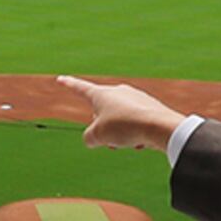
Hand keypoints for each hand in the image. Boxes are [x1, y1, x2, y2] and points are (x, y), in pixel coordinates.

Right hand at [59, 75, 187, 153]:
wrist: (159, 126)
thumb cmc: (125, 126)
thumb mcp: (97, 136)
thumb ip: (89, 137)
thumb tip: (93, 139)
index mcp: (101, 94)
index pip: (80, 88)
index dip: (69, 85)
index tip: (61, 79)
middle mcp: (118, 92)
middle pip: (101, 114)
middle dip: (103, 130)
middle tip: (111, 140)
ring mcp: (134, 98)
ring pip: (118, 122)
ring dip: (118, 136)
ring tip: (128, 141)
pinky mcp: (149, 107)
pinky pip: (134, 125)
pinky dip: (133, 136)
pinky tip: (141, 142)